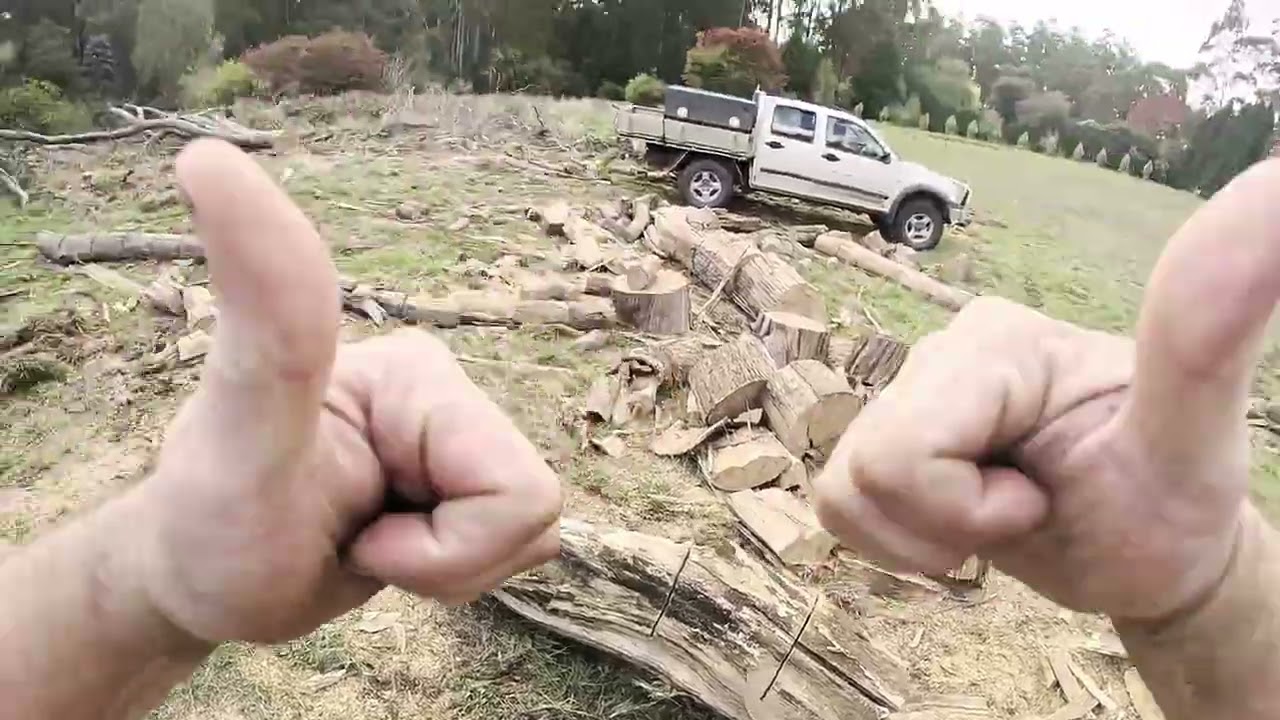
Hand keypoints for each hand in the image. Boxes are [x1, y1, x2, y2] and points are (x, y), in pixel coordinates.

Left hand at [126, 139, 560, 644]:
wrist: (204, 584)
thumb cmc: (211, 523)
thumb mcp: (236, 435)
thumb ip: (270, 320)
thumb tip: (208, 154)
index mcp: (418, 370)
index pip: (516, 491)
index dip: (442, 548)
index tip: (343, 524)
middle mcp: (449, 392)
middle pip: (533, 513)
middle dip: (446, 561)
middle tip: (355, 541)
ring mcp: (461, 437)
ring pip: (534, 534)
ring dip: (451, 571)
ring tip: (367, 542)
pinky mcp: (464, 481)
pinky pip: (522, 548)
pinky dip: (458, 574)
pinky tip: (392, 548)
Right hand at [815, 159, 1279, 621]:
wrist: (1152, 554)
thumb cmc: (1172, 504)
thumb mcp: (1191, 439)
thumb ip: (1202, 333)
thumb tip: (1275, 183)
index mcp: (995, 340)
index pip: (906, 450)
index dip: (966, 508)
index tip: (1043, 497)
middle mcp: (944, 352)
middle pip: (869, 469)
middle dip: (944, 523)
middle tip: (1024, 509)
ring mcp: (910, 393)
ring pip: (843, 488)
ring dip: (916, 537)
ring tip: (995, 518)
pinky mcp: (890, 434)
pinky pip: (836, 497)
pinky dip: (889, 539)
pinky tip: (954, 526)